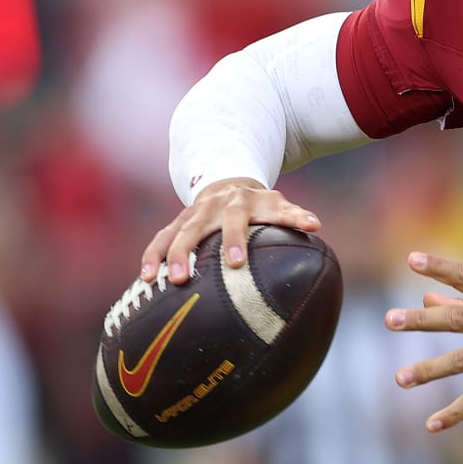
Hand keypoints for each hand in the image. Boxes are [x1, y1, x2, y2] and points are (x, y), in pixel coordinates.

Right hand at [139, 177, 320, 284]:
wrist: (229, 183)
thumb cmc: (260, 204)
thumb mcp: (278, 204)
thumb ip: (295, 216)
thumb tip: (316, 225)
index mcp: (242, 203)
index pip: (239, 219)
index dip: (235, 239)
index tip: (236, 263)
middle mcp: (214, 207)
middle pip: (201, 227)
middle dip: (187, 251)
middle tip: (187, 277)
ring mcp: (193, 215)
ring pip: (175, 233)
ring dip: (168, 256)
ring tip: (162, 280)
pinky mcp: (177, 223)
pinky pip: (160, 239)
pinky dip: (151, 256)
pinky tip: (146, 279)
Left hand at [389, 252, 462, 431]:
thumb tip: (427, 296)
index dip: (439, 267)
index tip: (411, 260)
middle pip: (456, 317)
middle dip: (421, 320)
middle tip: (390, 319)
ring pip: (462, 360)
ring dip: (429, 370)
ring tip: (400, 378)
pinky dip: (455, 413)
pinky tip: (432, 424)